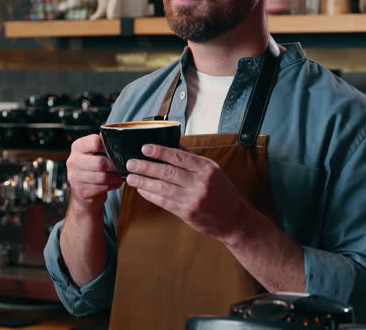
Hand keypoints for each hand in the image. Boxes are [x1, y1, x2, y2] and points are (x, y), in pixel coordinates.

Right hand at [65, 134, 124, 211]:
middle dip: (114, 166)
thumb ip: (103, 145)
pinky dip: (113, 185)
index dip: (109, 147)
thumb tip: (117, 139)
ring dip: (116, 177)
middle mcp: (73, 161)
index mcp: (77, 146)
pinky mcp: (81, 191)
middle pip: (100, 162)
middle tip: (123, 167)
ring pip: (103, 177)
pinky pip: (102, 188)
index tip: (116, 151)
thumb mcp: (94, 152)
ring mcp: (75, 177)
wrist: (82, 188)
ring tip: (120, 175)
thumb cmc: (92, 166)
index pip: (95, 142)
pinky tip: (115, 182)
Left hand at [125, 144, 251, 243]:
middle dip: (146, 167)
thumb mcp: (212, 170)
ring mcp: (193, 199)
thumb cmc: (222, 192)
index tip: (144, 148)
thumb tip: (170, 145)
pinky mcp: (187, 213)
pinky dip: (151, 195)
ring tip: (131, 177)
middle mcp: (200, 183)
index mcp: (207, 168)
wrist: (234, 220)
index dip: (160, 152)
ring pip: (163, 188)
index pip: (179, 157)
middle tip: (131, 163)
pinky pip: (165, 202)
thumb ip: (191, 158)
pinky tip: (142, 190)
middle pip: (168, 172)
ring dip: (144, 182)